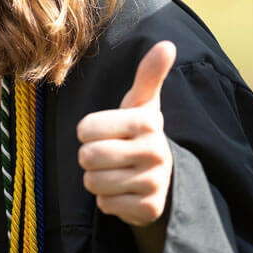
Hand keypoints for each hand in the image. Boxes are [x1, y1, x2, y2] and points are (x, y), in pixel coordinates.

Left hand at [76, 40, 175, 225]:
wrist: (165, 179)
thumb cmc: (139, 133)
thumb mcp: (141, 103)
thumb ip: (149, 75)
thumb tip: (167, 44)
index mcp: (147, 123)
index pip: (85, 128)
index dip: (87, 132)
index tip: (104, 132)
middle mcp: (156, 152)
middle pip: (87, 157)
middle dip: (89, 157)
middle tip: (107, 155)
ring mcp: (155, 182)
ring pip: (93, 183)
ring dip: (97, 180)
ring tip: (116, 172)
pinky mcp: (149, 209)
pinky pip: (105, 205)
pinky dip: (108, 201)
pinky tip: (124, 192)